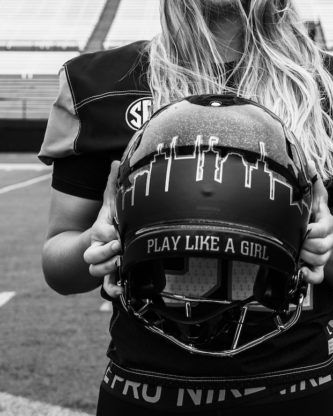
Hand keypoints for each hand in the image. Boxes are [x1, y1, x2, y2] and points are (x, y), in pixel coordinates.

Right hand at [83, 161, 121, 297]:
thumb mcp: (109, 204)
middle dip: (105, 251)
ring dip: (108, 269)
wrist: (91, 245)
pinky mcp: (108, 276)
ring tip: (121, 262)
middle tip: (119, 246)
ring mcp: (100, 263)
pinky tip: (120, 291)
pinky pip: (106, 287)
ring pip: (96, 271)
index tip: (118, 231)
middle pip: (92, 254)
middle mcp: (96, 248)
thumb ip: (112, 185)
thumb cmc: (106, 222)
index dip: (108, 232)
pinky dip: (112, 290)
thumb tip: (115, 161)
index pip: (100, 231)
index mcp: (99, 230)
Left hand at [299, 162, 332, 284]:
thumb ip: (313, 181)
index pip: (324, 229)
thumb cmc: (316, 214)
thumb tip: (307, 160)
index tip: (301, 229)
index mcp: (328, 223)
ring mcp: (325, 255)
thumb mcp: (316, 198)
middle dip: (304, 245)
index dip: (310, 231)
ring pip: (319, 261)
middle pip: (321, 248)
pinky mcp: (320, 267)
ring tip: (295, 251)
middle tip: (293, 240)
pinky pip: (318, 277)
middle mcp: (329, 240)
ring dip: (304, 258)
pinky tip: (300, 271)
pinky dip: (309, 276)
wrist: (325, 236)